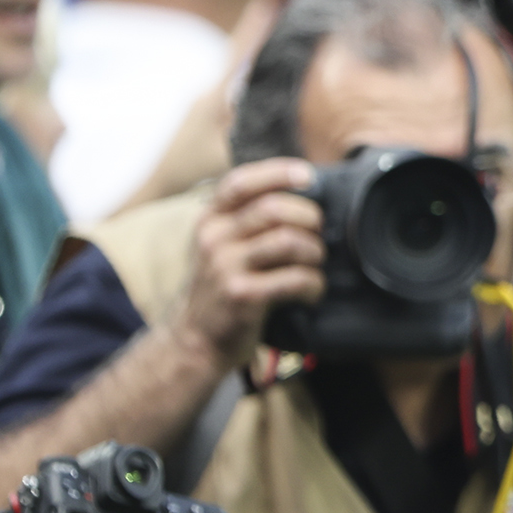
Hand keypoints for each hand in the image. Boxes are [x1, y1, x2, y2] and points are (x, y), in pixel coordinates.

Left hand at [116, 0, 279, 214]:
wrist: (156, 186)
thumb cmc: (188, 170)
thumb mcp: (225, 155)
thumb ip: (252, 138)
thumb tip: (280, 124)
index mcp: (212, 97)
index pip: (235, 55)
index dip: (251, 29)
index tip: (265, 3)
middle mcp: (207, 95)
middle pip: (237, 62)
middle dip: (257, 43)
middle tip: (279, 23)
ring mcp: (203, 106)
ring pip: (234, 81)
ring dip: (252, 69)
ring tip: (278, 58)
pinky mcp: (203, 119)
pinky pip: (231, 98)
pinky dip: (246, 91)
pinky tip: (261, 100)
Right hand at [169, 158, 324, 369]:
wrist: (194, 340)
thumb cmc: (219, 287)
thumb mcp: (218, 246)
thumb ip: (245, 219)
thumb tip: (300, 191)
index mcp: (210, 219)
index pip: (241, 182)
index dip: (278, 172)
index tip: (308, 175)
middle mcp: (214, 239)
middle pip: (273, 208)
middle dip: (309, 216)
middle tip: (319, 231)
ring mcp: (226, 267)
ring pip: (288, 241)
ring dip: (314, 250)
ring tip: (315, 262)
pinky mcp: (242, 296)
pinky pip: (294, 279)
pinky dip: (313, 283)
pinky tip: (312, 290)